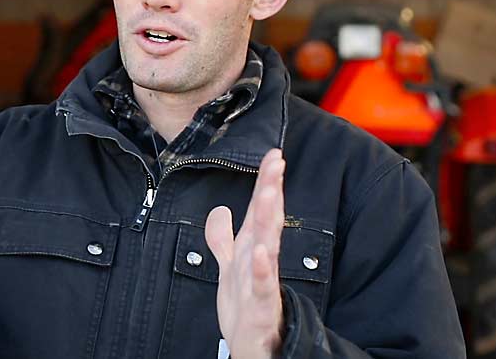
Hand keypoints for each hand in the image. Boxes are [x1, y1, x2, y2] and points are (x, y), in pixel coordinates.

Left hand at [205, 149, 285, 358]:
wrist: (254, 348)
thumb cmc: (246, 308)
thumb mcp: (228, 267)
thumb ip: (223, 239)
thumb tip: (219, 211)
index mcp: (253, 249)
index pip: (261, 209)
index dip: (266, 182)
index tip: (274, 155)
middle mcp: (261, 261)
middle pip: (267, 220)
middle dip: (271, 191)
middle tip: (276, 164)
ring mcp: (263, 283)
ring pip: (268, 247)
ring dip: (269, 219)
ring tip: (270, 192)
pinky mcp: (261, 308)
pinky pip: (262, 287)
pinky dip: (262, 270)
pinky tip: (261, 252)